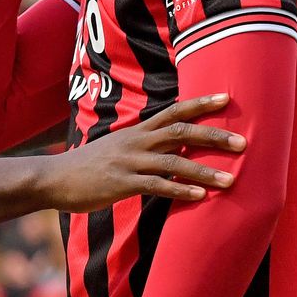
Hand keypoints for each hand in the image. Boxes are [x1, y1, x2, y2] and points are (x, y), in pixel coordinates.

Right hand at [46, 94, 243, 210]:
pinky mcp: (122, 183)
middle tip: (242, 142)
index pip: (173, 111)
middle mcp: (136, 142)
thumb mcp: (115, 148)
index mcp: (136, 132)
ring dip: (205, 171)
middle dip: (213, 136)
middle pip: (180, 131)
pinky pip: (157, 186)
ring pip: (174, 161)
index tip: (226, 98)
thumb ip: (141, 147)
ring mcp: (129, 162)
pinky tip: (199, 197)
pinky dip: (180, 190)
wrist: (53, 178)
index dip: (200, 104)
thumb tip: (168, 152)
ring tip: (231, 180)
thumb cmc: (86, 167)